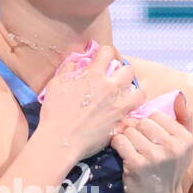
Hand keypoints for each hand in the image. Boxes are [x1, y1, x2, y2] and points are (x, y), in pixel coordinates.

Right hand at [37, 45, 143, 163]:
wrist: (61, 140)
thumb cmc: (55, 112)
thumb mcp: (56, 84)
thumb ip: (69, 69)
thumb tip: (78, 63)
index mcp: (93, 75)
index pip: (107, 52)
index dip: (104, 54)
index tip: (101, 60)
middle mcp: (109, 87)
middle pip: (128, 70)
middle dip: (121, 72)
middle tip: (113, 80)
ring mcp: (117, 105)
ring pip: (138, 91)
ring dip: (131, 92)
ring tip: (123, 96)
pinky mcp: (120, 121)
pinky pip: (135, 112)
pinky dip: (131, 110)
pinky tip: (123, 112)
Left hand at [109, 90, 192, 192]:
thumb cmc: (171, 171)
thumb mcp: (184, 146)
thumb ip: (184, 119)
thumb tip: (179, 94)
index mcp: (185, 139)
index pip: (157, 115)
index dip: (148, 123)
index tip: (147, 135)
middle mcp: (172, 146)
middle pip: (142, 122)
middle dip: (136, 130)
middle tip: (136, 142)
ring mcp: (154, 156)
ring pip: (130, 131)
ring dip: (126, 138)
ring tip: (130, 149)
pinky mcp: (136, 165)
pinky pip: (120, 141)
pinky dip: (117, 144)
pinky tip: (122, 152)